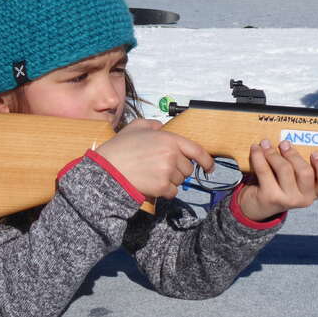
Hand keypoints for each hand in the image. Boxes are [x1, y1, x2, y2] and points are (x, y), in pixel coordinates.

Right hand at [96, 119, 213, 199]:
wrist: (108, 169)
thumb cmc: (120, 148)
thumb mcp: (136, 127)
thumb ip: (153, 124)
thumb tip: (162, 127)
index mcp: (169, 139)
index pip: (197, 150)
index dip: (206, 160)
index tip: (209, 167)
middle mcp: (172, 155)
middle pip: (188, 168)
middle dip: (178, 170)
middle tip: (160, 168)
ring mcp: (168, 172)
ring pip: (180, 181)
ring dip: (171, 180)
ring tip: (152, 175)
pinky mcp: (162, 187)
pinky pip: (173, 192)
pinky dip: (165, 191)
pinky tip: (152, 184)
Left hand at [238, 139, 317, 220]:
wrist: (258, 205)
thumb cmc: (278, 185)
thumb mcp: (293, 180)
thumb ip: (297, 166)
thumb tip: (289, 142)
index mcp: (313, 193)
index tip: (315, 152)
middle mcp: (303, 200)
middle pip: (305, 172)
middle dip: (293, 154)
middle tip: (284, 143)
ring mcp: (286, 200)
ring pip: (284, 169)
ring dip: (273, 153)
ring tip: (266, 144)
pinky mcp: (269, 197)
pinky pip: (264, 171)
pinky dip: (259, 156)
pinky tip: (255, 148)